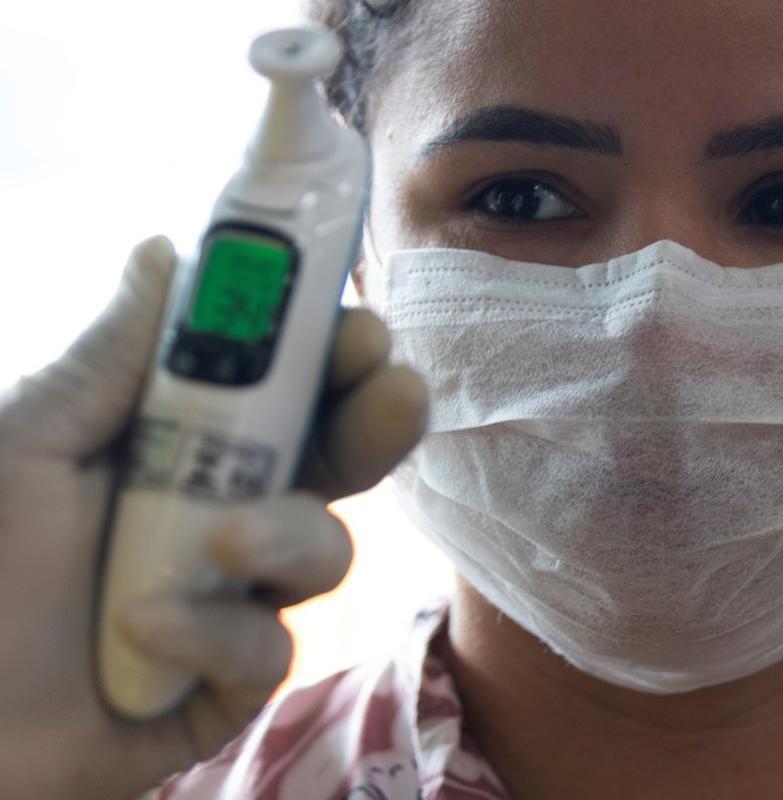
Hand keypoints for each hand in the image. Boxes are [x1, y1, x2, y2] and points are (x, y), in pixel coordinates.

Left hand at [0, 237, 427, 797]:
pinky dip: (212, 635)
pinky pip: (270, 647)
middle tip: (394, 395)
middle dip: (381, 420)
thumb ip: (109, 359)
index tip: (357, 328)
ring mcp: (239, 596)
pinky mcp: (236, 678)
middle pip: (343, 456)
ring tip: (219, 550)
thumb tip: (169, 250)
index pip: (288, 386)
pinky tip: (142, 632)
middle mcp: (226, 510)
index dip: (333, 352)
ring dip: (284, 537)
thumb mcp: (27, 445)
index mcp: (183, 444)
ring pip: (327, 548)